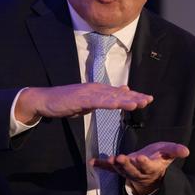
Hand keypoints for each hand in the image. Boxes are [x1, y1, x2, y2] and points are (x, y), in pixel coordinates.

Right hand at [15, 83, 152, 123]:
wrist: (45, 100)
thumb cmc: (66, 101)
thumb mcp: (88, 100)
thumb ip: (103, 98)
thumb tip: (119, 93)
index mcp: (98, 90)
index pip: (119, 94)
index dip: (134, 96)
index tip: (147, 99)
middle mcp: (95, 89)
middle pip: (118, 94)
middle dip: (134, 97)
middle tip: (149, 100)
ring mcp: (88, 93)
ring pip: (110, 97)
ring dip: (125, 100)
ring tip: (139, 103)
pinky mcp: (80, 99)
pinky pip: (97, 102)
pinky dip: (109, 103)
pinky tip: (118, 105)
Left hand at [91, 142, 189, 194]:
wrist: (150, 172)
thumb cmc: (159, 159)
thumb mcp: (168, 154)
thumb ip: (175, 151)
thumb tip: (187, 151)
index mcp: (150, 167)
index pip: (146, 166)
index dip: (143, 163)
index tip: (140, 157)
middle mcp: (137, 171)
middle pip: (131, 169)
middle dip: (126, 164)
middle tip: (120, 158)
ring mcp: (127, 171)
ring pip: (120, 170)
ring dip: (114, 165)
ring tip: (109, 159)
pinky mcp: (120, 169)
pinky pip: (110, 169)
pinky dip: (102, 166)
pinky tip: (93, 162)